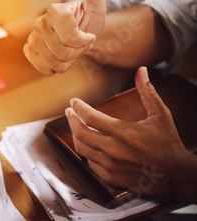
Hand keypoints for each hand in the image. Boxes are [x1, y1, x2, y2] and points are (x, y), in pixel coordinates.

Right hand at [23, 0, 105, 74]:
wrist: (79, 32)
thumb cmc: (89, 18)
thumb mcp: (96, 4)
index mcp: (55, 10)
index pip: (71, 38)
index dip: (85, 41)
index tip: (90, 35)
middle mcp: (40, 22)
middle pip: (63, 52)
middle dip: (78, 52)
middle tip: (80, 43)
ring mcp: (32, 36)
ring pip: (55, 63)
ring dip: (68, 61)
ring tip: (71, 49)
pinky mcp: (28, 49)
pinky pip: (42, 68)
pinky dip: (54, 67)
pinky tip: (59, 57)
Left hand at [65, 67, 190, 196]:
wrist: (176, 174)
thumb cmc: (168, 142)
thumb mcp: (160, 115)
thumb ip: (147, 92)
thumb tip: (142, 70)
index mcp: (123, 132)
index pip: (90, 117)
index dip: (78, 107)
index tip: (74, 102)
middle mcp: (114, 149)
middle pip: (80, 132)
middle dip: (72, 120)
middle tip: (69, 112)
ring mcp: (111, 165)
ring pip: (82, 148)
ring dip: (76, 135)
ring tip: (75, 125)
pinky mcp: (111, 177)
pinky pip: (90, 162)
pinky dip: (86, 151)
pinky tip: (88, 143)